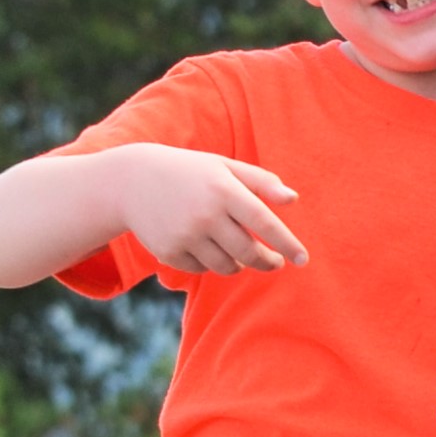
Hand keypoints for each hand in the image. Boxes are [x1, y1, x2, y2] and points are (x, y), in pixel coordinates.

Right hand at [119, 144, 306, 274]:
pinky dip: (209, 263)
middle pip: (249, 252)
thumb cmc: (189, 172)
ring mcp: (185, 235)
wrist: (131, 181)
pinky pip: (202, 269)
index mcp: (224, 190)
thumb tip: (293, 199)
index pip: (265, 223)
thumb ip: (261, 181)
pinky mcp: (169, 252)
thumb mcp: (224, 167)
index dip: (287, 244)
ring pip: (228, 266)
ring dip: (239, 263)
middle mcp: (205, 215)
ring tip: (237, 251)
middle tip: (274, 262)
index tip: (303, 259)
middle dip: (267, 261)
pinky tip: (204, 246)